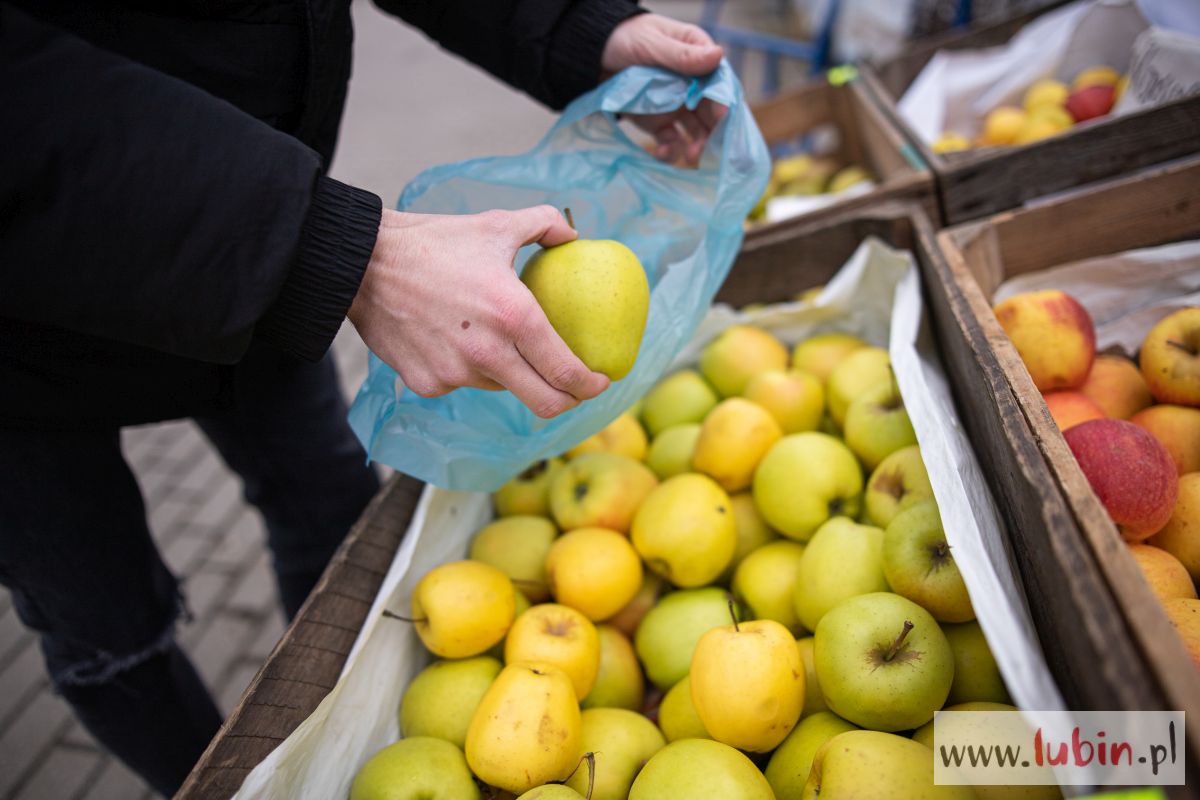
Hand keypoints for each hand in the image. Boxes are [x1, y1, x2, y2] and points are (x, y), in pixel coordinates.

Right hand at [349, 206, 609, 417]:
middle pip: (544, 403)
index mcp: (514, 317)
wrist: (363, 264)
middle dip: (566, 401)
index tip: (599, 381)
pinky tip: (453, 338)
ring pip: (500, 388)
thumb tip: (573, 236)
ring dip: (509, 374)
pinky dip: (467, 368)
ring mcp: (455, 374)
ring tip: (497, 342)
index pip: (566, 371)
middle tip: (570, 388)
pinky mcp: (427, 384)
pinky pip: (461, 383)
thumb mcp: (495, 224)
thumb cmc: (434, 241)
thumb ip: (544, 225)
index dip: (591, 385)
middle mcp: (488, 353)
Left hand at [601, 13, 727, 163]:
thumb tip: (718, 55)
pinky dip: (671, 150)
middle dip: (715, 130)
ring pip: (696, 129)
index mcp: (696, 56)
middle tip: (710, 147)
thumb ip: (682, 56)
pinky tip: (663, 153)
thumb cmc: (624, 38)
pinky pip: (671, 140)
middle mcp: (692, 83)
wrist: (592, 56)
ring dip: (698, 144)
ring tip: (691, 155)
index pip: (718, 80)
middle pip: (711, 110)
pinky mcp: (659, 123)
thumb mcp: (652, 44)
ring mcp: (677, 105)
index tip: (722, 114)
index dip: (722, 98)